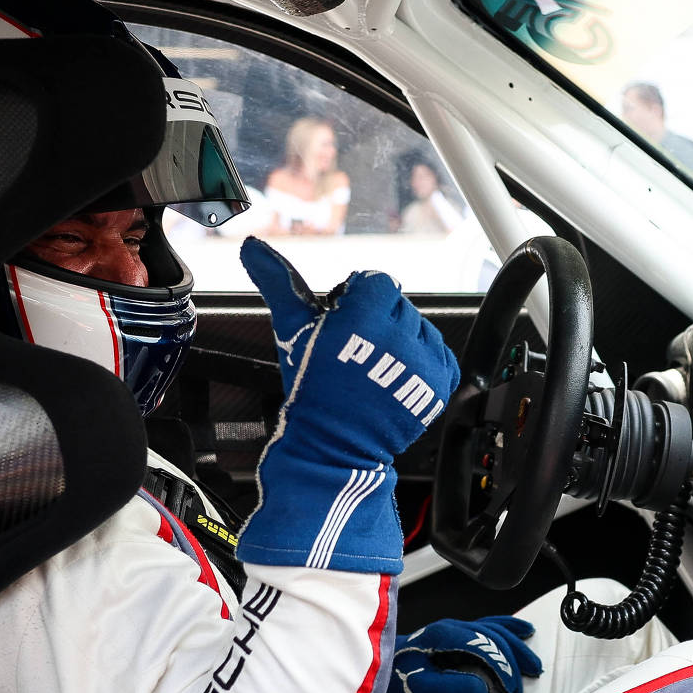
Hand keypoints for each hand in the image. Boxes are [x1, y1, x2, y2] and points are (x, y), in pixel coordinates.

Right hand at [238, 239, 460, 572]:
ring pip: (419, 329)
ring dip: (401, 343)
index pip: (376, 282)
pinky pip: (440, 355)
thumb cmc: (311, 388)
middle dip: (378, 323)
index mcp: (365, 314)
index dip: (357, 303)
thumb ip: (278, 282)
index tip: (345, 328)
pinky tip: (395, 381)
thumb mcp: (294, 330)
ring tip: (375, 371)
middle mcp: (399, 333)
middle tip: (356, 355)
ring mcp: (424, 359)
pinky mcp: (441, 381)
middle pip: (397, 305)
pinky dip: (422, 366)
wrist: (334, 446)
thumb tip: (251, 247)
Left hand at [390, 616, 542, 692]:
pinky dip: (508, 627)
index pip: (486, 647)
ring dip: (517, 645)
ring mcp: (452, 629)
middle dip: (515, 658)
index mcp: (444, 637)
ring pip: (494, 629)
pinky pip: (488, 625)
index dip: (504, 669)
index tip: (513, 691)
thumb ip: (451, 692)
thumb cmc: (393, 678)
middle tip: (527, 681)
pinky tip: (521, 629)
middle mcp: (451, 628)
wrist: (372, 667)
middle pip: (494, 636)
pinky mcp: (452, 635)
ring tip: (532, 663)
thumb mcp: (418, 690)